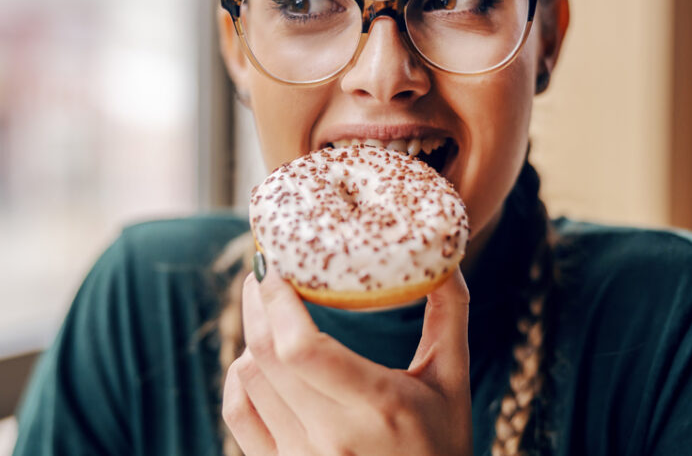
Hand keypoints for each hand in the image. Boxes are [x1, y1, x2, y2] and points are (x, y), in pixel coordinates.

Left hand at [221, 265, 471, 455]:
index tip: (276, 261)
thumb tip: (445, 254)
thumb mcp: (454, 381)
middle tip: (267, 267)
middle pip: (265, 352)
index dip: (277, 298)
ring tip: (270, 308)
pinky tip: (254, 356)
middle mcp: (333, 437)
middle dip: (258, 299)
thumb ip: (450, 314)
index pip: (302, 347)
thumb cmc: (442, 445)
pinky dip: (238, 376)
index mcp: (379, 406)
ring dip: (253, 333)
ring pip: (247, 376)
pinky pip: (238, 411)